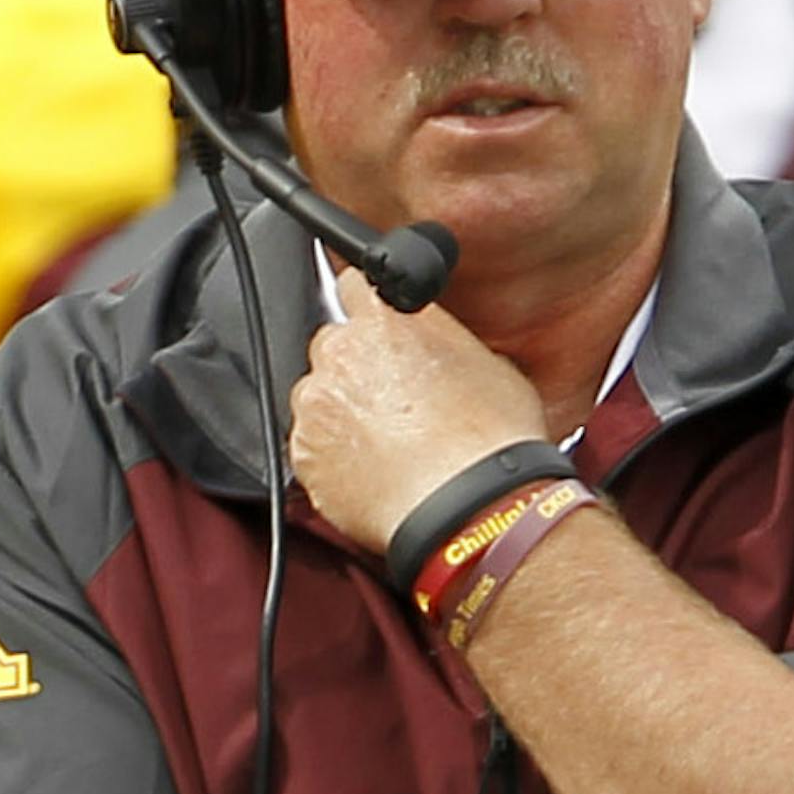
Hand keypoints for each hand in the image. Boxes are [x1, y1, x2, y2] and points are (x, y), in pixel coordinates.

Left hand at [289, 268, 546, 552]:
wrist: (467, 508)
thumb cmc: (488, 444)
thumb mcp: (491, 366)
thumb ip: (444, 344)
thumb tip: (440, 351)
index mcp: (386, 317)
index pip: (355, 286)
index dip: (367, 310)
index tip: (373, 328)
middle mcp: (341, 352)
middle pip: (333, 348)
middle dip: (355, 371)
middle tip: (394, 406)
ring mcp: (316, 404)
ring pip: (319, 400)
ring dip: (342, 416)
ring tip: (388, 448)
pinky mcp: (303, 455)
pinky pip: (311, 449)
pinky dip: (332, 459)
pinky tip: (373, 474)